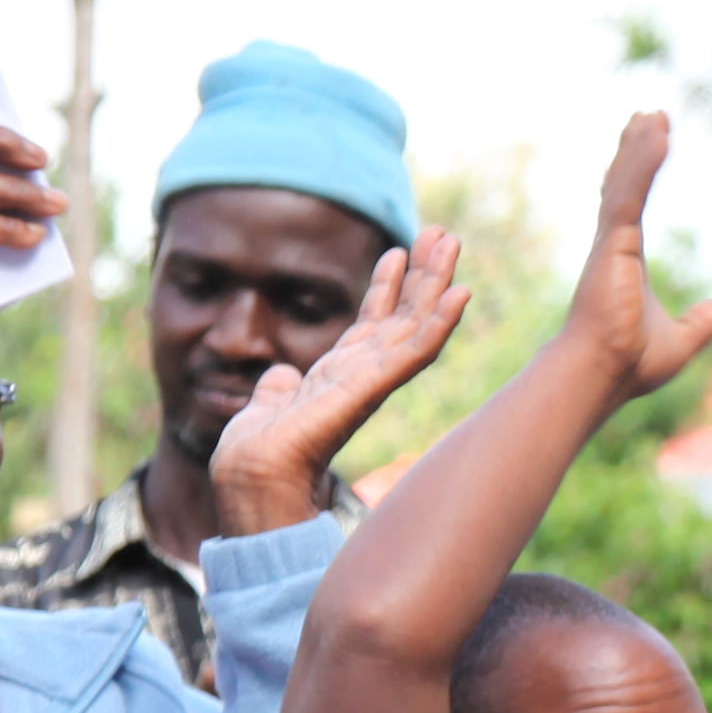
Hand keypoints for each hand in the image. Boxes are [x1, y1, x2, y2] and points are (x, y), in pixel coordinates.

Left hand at [210, 226, 472, 532]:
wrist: (252, 478)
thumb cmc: (254, 456)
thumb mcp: (266, 406)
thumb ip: (279, 387)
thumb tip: (281, 375)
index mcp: (338, 379)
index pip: (371, 326)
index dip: (386, 288)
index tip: (397, 251)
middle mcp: (362, 377)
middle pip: (402, 317)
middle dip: (422, 275)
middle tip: (442, 234)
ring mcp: (372, 382)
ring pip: (415, 325)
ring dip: (435, 283)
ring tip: (451, 240)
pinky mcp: (373, 388)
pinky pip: (415, 351)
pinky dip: (439, 322)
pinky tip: (460, 292)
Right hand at [563, 113, 711, 396]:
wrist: (604, 373)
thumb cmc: (631, 363)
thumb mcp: (683, 340)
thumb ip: (702, 322)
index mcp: (625, 260)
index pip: (631, 205)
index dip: (639, 174)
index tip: (648, 147)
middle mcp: (614, 245)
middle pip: (624, 184)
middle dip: (636, 149)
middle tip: (648, 116)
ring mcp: (611, 241)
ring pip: (626, 181)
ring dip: (640, 146)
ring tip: (653, 115)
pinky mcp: (613, 241)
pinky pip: (629, 191)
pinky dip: (642, 162)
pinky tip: (654, 134)